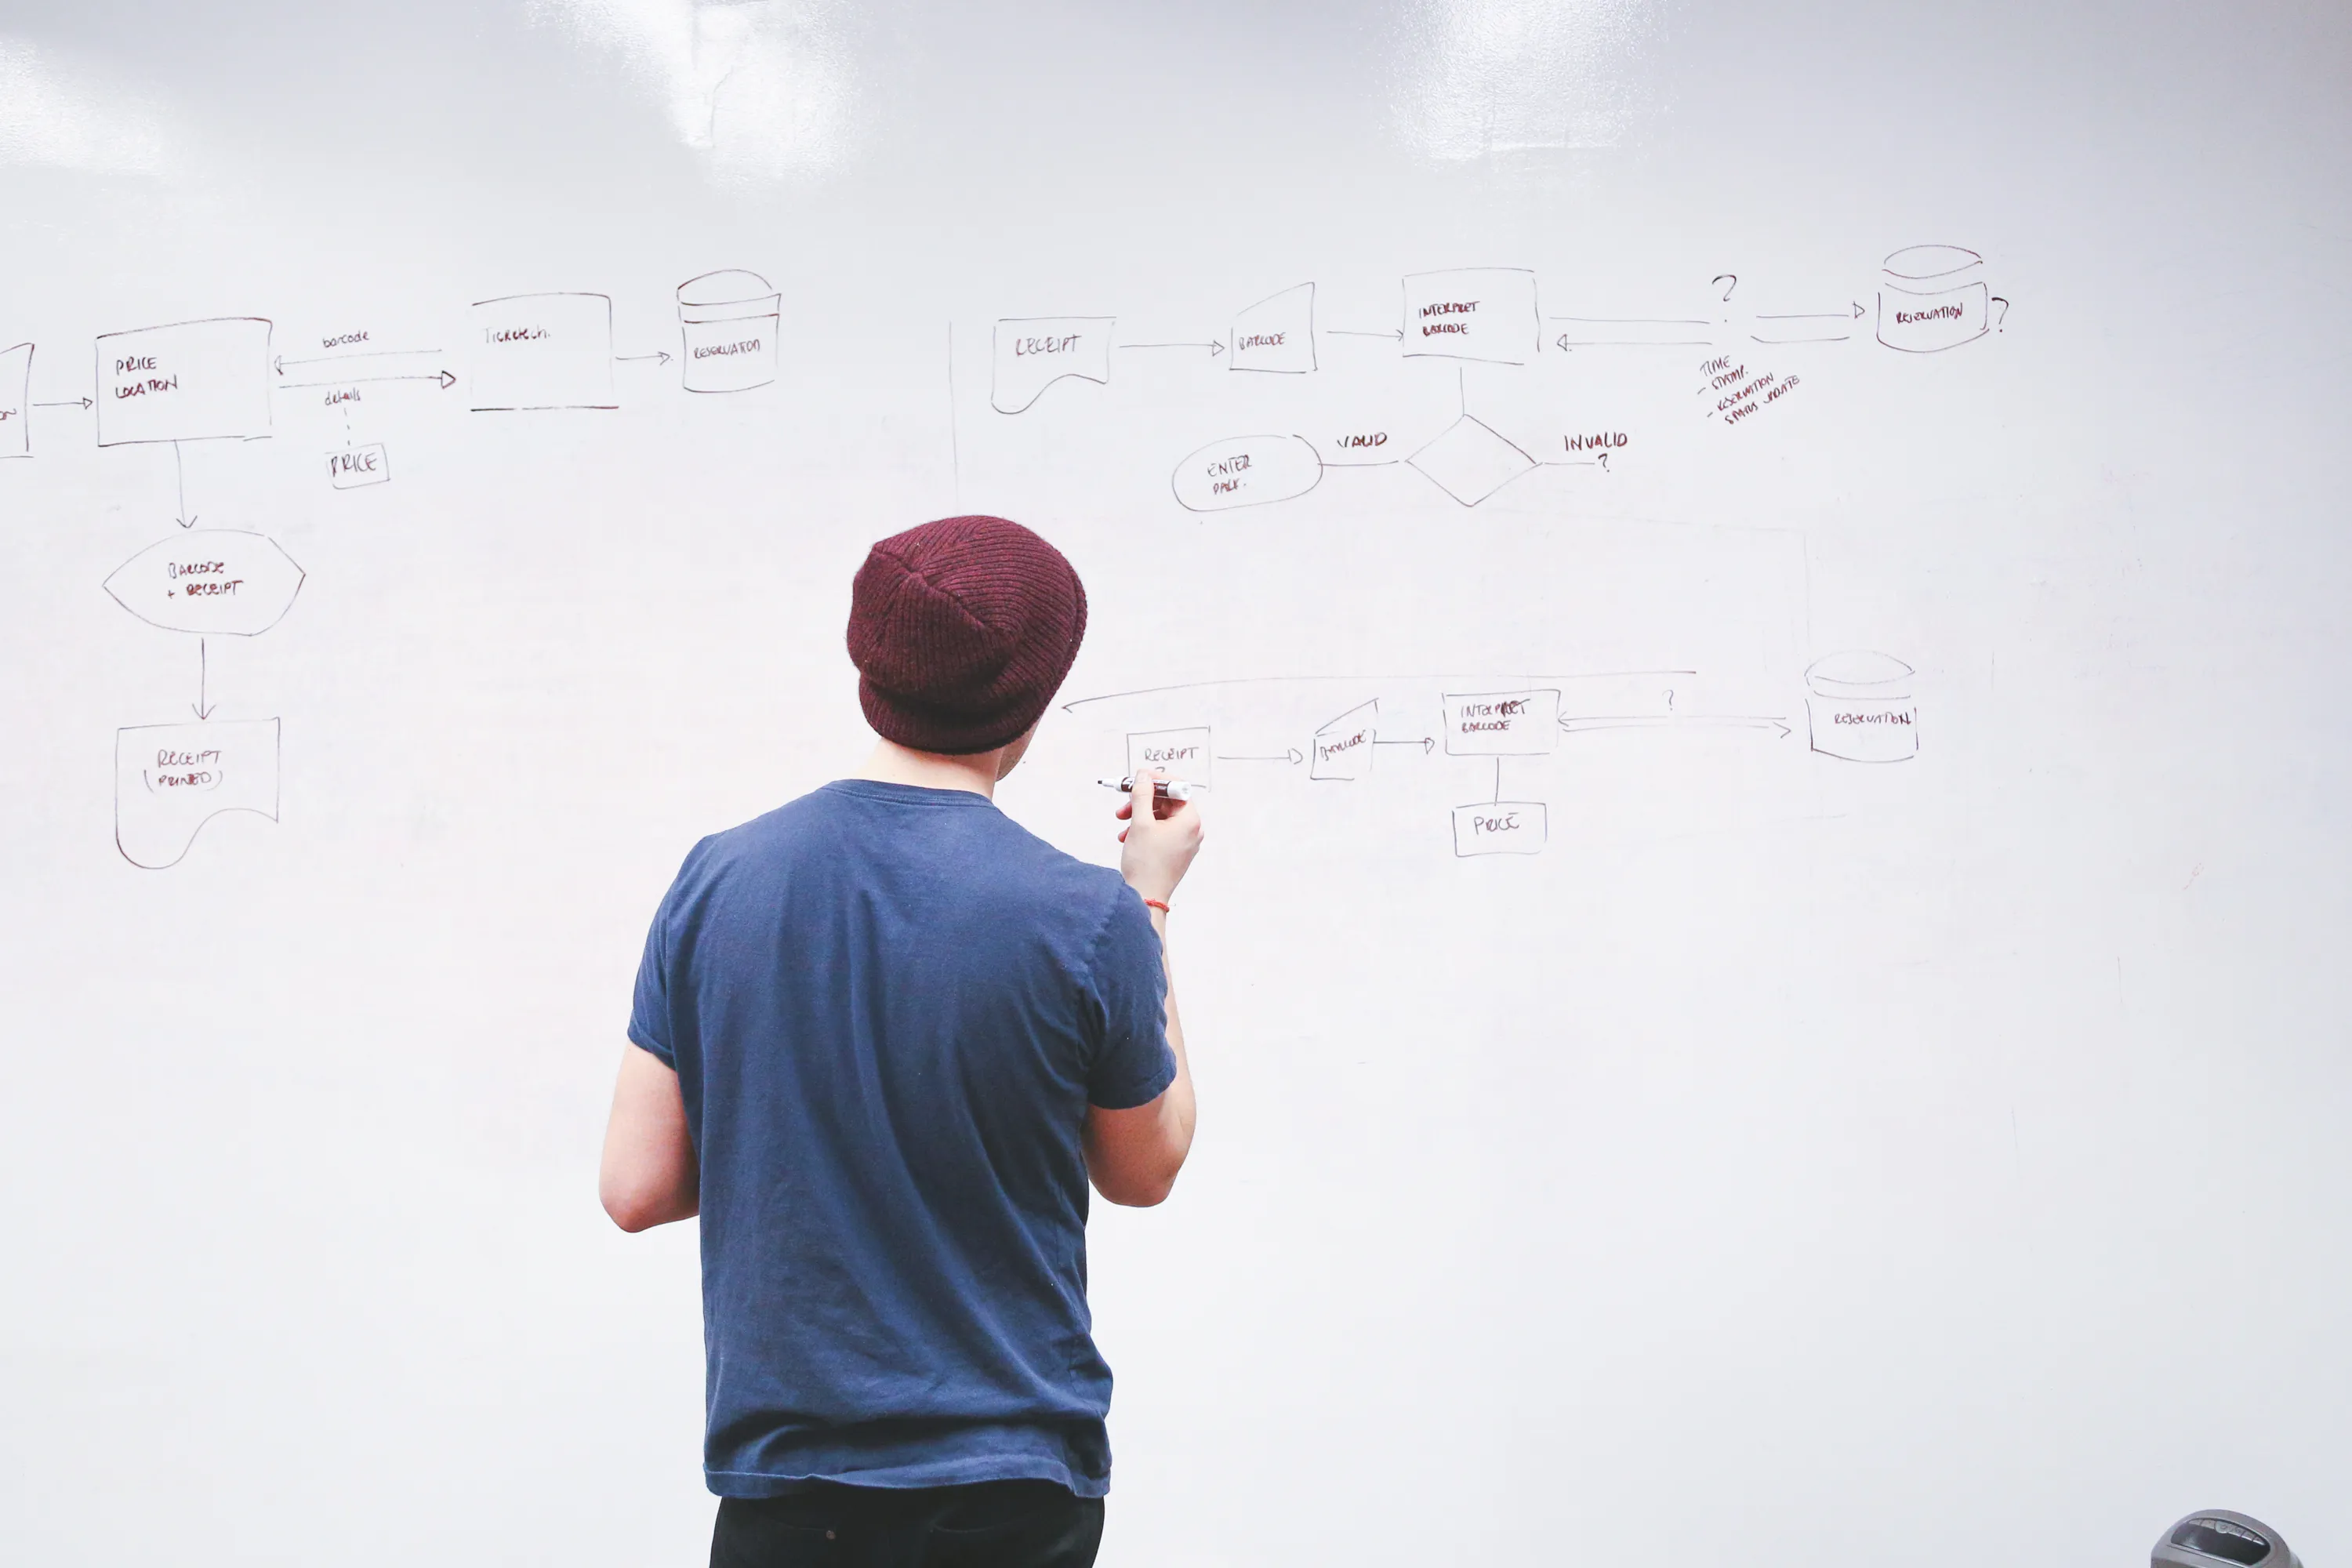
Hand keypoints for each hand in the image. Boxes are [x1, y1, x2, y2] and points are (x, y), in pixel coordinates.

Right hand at [1117, 769, 1202, 905]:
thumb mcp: (1140, 823)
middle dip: (1143, 801)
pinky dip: (1143, 829)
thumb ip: (1142, 795)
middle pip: (1167, 803)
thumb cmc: (1146, 864)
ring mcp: (1184, 842)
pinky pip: (1159, 831)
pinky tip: (1127, 836)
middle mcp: (1191, 830)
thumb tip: (1144, 775)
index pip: (1177, 788)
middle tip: (1124, 803)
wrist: (1146, 897)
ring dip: (1139, 815)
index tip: (1139, 778)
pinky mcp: (1174, 852)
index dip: (1156, 781)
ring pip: (1160, 817)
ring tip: (1122, 822)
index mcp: (1190, 820)